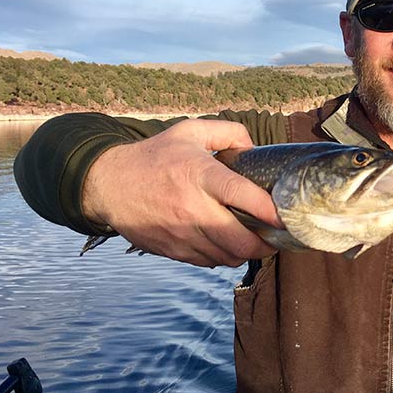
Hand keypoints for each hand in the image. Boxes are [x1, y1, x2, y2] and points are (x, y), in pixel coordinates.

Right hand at [82, 119, 279, 266]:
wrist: (107, 184)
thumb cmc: (154, 156)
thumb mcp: (189, 131)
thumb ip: (228, 132)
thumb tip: (254, 149)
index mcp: (199, 174)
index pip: (240, 196)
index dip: (267, 210)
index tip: (285, 216)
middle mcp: (191, 207)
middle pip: (240, 241)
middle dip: (266, 244)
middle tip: (276, 236)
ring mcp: (181, 233)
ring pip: (228, 257)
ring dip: (246, 252)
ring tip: (254, 240)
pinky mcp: (172, 250)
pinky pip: (209, 262)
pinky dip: (224, 256)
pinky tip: (227, 243)